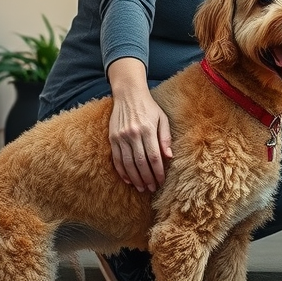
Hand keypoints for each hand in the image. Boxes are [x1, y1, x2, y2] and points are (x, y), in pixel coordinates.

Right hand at [107, 58, 172, 192]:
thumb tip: (169, 157)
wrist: (128, 94)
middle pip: (140, 163)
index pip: (154, 156)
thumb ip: (165, 137)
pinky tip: (128, 179)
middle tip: (152, 189)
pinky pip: (117, 159)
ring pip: (127, 163)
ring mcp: (120, 137)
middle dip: (147, 178)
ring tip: (141, 188)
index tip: (161, 181)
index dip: (158, 171)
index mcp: (147, 129)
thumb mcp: (162, 118)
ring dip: (135, 178)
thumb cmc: (149, 107)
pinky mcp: (112, 138)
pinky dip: (122, 171)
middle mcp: (133, 134)